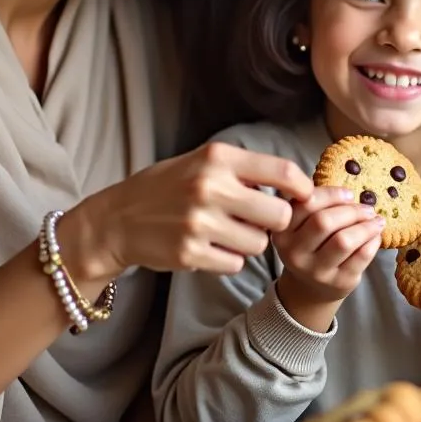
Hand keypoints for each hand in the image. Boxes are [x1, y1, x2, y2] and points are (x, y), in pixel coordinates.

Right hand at [61, 141, 313, 281]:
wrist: (118, 219)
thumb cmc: (169, 187)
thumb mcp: (203, 162)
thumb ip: (245, 170)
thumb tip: (295, 184)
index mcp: (217, 158)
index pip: (282, 171)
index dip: (301, 187)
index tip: (302, 196)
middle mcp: (209, 187)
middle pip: (279, 215)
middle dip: (274, 221)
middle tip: (259, 219)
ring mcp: (199, 222)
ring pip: (259, 244)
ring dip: (250, 242)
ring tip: (227, 232)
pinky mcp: (190, 253)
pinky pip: (236, 263)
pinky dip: (230, 259)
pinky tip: (211, 247)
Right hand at [274, 186, 383, 329]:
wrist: (311, 289)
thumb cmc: (311, 245)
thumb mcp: (301, 226)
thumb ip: (315, 205)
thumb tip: (348, 194)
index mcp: (282, 231)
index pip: (306, 204)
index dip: (331, 194)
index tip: (348, 194)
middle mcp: (294, 252)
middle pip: (324, 222)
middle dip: (351, 210)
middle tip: (367, 208)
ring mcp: (316, 271)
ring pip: (344, 241)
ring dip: (366, 226)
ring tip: (376, 220)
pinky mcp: (338, 283)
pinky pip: (361, 257)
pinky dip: (373, 241)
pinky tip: (375, 236)